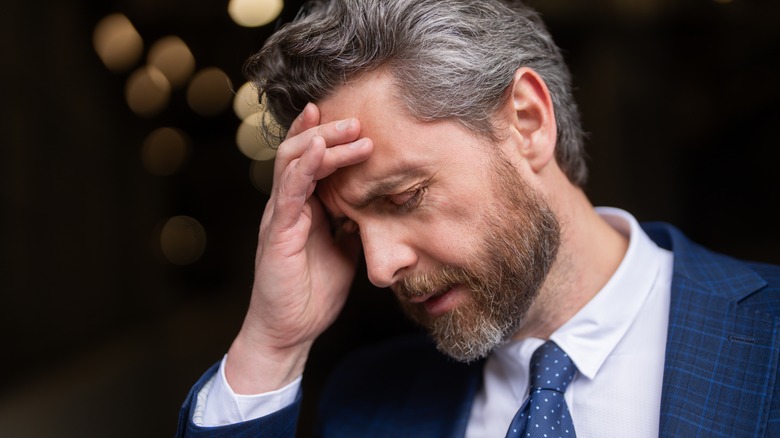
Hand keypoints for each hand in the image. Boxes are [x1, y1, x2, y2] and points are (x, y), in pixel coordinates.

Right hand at [225, 103, 371, 393]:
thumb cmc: (312, 294)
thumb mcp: (343, 252)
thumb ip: (351, 227)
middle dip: (328, 131)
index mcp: (302, 208)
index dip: (327, 137)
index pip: (311, 161)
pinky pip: (289, 192)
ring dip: (321, 141)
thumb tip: (374, 209)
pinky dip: (303, 167)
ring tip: (350, 128)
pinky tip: (319, 149)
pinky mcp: (277, 233)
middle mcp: (287, 205)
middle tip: (359, 120)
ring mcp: (279, 216)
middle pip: (300, 152)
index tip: (357, 121)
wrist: (290, 331)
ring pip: (292, 163)